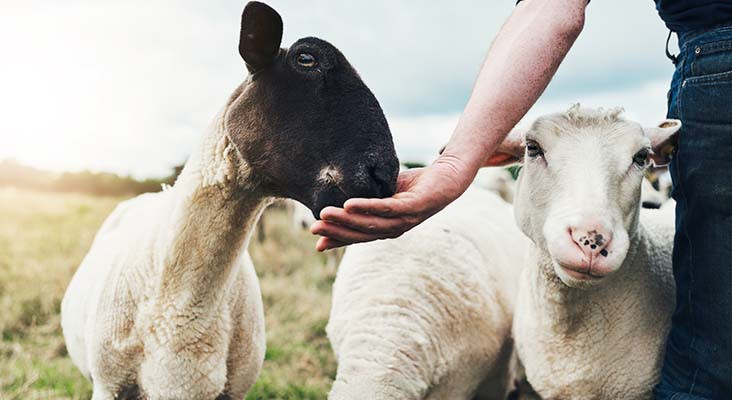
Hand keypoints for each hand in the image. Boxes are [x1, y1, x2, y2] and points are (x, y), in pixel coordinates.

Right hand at [310, 154, 474, 250]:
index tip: (317, 243)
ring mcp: (406, 219)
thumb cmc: (416, 185)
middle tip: (314, 229)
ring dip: (346, 221)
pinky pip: (387, 209)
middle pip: (362, 234)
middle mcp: (396, 228)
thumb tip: (341, 199)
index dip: (338, 241)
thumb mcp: (386, 193)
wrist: (449, 176)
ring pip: (371, 224)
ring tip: (325, 215)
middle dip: (336, 232)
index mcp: (387, 227)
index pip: (359, 236)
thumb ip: (367, 199)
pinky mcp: (414, 207)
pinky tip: (349, 204)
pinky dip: (367, 208)